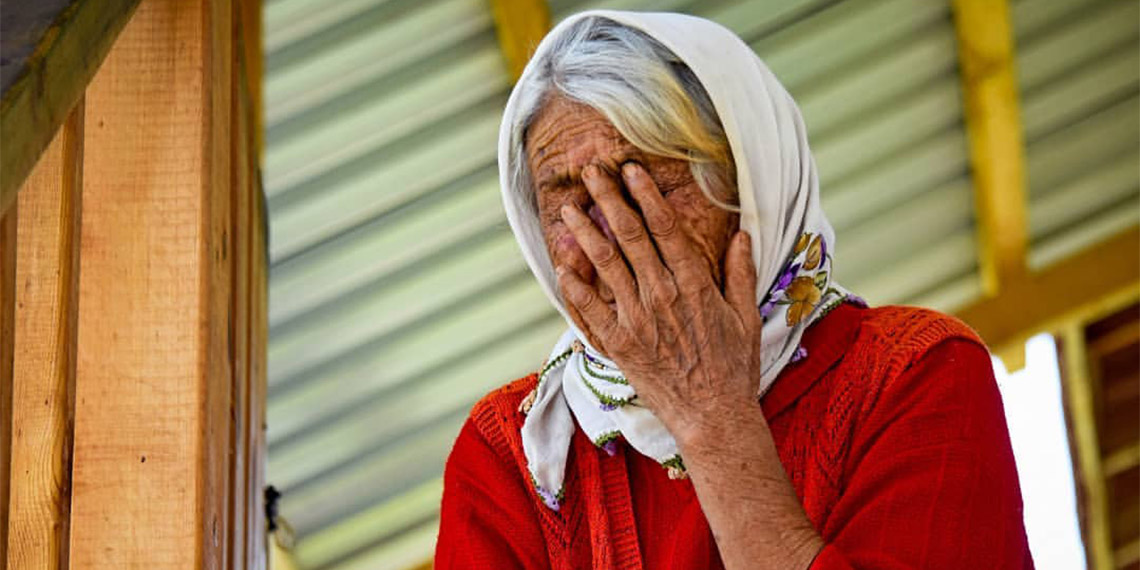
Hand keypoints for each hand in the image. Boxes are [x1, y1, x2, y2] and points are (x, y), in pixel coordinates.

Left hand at [555, 161, 762, 442]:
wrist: (714, 416)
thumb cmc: (734, 367)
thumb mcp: (747, 315)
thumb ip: (740, 272)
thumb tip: (743, 233)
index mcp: (694, 284)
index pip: (665, 228)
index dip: (645, 195)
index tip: (631, 170)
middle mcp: (662, 295)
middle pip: (630, 236)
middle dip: (609, 199)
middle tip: (591, 172)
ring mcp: (638, 320)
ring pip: (606, 265)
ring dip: (585, 233)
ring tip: (569, 207)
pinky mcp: (620, 345)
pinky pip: (590, 309)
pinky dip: (574, 285)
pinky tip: (561, 264)